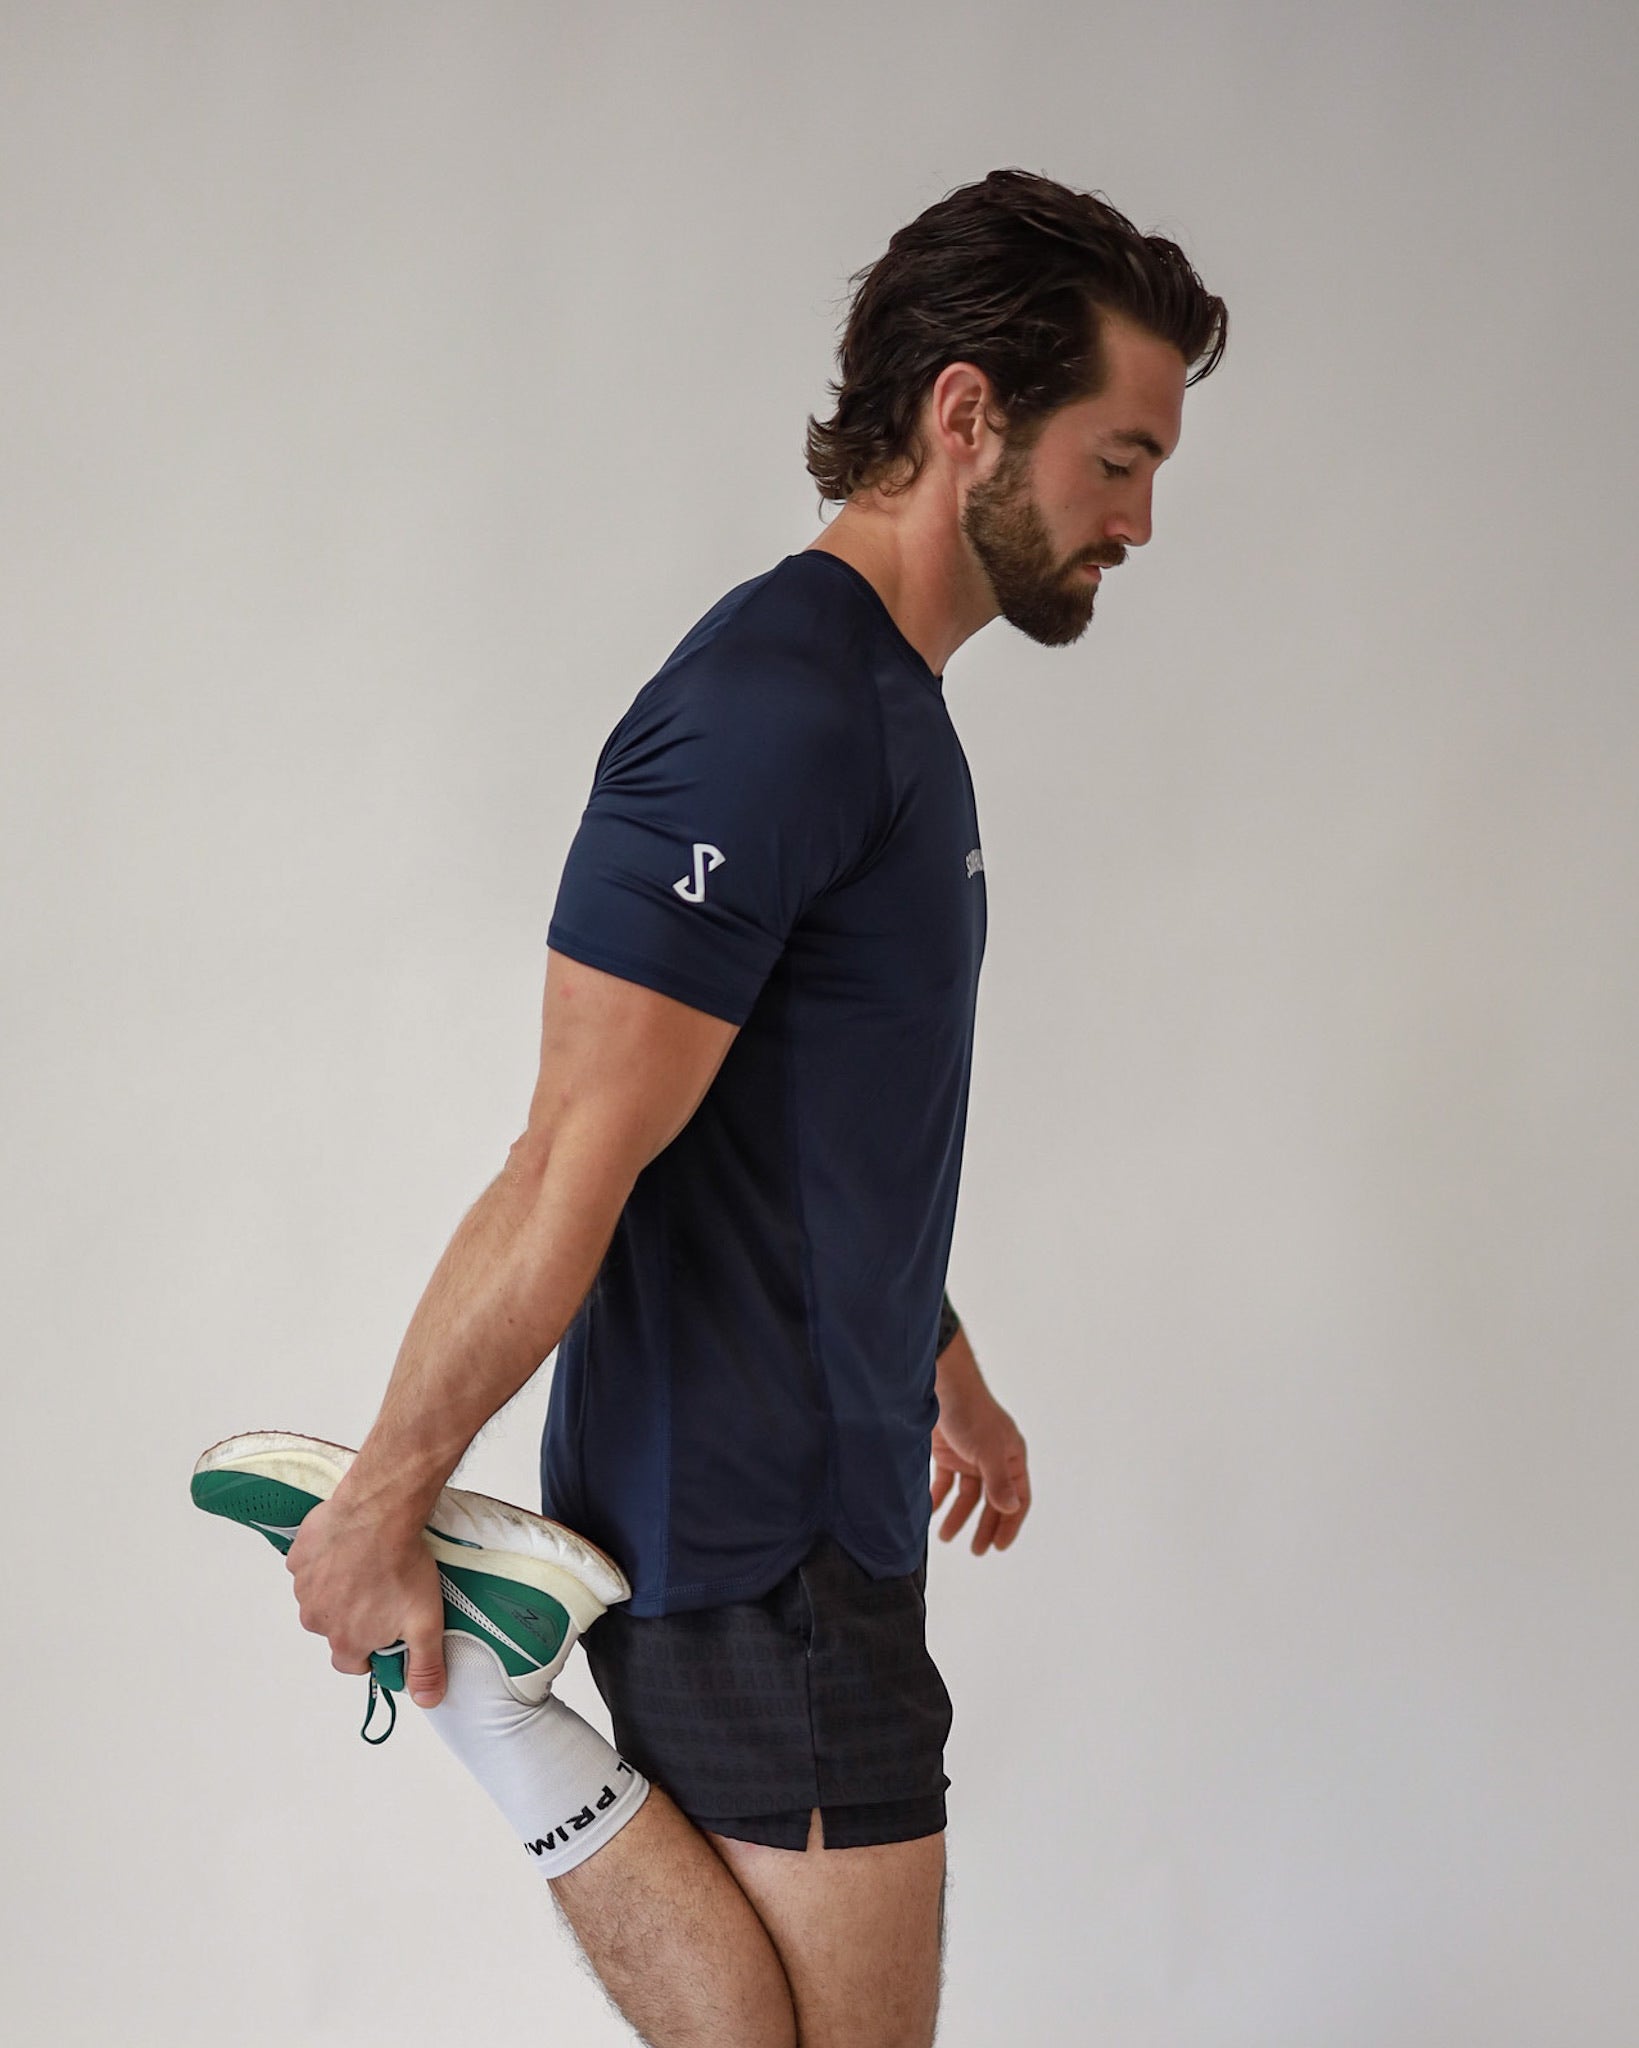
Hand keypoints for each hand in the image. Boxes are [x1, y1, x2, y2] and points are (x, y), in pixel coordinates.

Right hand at [285, 1490, 448, 1705]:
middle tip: (383, 1589)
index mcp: (346, 1641)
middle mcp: (317, 1620)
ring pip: (321, 1598)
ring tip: (368, 1564)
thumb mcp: (426, 1623)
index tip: (388, 1628)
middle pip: (336, 1629)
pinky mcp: (298, 1558)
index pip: (354, 1663)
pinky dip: (326, 1561)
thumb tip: (428, 1699)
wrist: (380, 1512)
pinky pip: (310, 1567)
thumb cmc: (402, 1565)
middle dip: (356, 1615)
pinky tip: (349, 1547)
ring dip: (339, 1587)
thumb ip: (426, 1666)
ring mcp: (304, 1587)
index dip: (373, 1649)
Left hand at [930, 1385, 1030, 1554]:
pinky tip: (930, 1510)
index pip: (1018, 1498)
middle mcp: (993, 1459)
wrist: (941, 1384)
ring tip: (945, 1536)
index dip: (1010, 1523)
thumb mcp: (987, 1451)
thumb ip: (998, 1482)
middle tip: (976, 1550)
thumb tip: (1011, 1509)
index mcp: (1011, 1457)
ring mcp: (970, 1456)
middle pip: (993, 1500)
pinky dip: (938, 1496)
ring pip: (967, 1494)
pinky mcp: (947, 1451)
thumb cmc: (970, 1412)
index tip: (998, 1546)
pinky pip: (945, 1482)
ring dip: (957, 1515)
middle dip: (984, 1526)